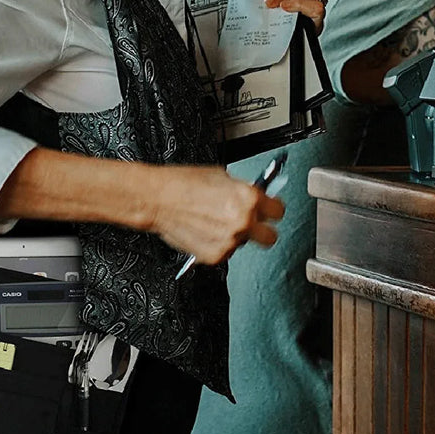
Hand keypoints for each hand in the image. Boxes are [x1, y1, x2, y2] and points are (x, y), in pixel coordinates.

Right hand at [149, 165, 284, 264]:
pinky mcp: (214, 256)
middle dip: (262, 230)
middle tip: (252, 224)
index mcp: (248, 198)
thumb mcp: (221, 177)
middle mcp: (242, 222)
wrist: (156, 198)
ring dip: (234, 236)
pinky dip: (217, 244)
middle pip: (270, 237)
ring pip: (243, 244)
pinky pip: (225, 252)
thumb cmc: (182, 183)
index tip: (268, 210)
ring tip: (214, 222)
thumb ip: (242, 191)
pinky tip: (205, 231)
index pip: (278, 211)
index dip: (272, 209)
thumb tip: (254, 198)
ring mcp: (229, 242)